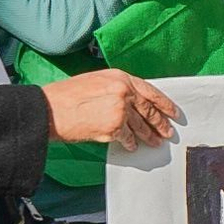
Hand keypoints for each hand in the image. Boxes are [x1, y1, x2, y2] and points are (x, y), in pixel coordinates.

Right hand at [40, 69, 178, 150]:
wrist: (49, 109)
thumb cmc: (66, 96)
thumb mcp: (96, 82)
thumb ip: (117, 89)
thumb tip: (132, 103)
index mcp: (120, 77)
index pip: (150, 91)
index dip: (164, 103)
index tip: (173, 112)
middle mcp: (123, 91)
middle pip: (149, 110)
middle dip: (160, 123)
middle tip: (167, 132)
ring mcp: (120, 109)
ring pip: (141, 126)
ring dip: (148, 136)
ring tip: (154, 142)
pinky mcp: (114, 127)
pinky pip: (127, 138)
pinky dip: (130, 143)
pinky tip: (131, 146)